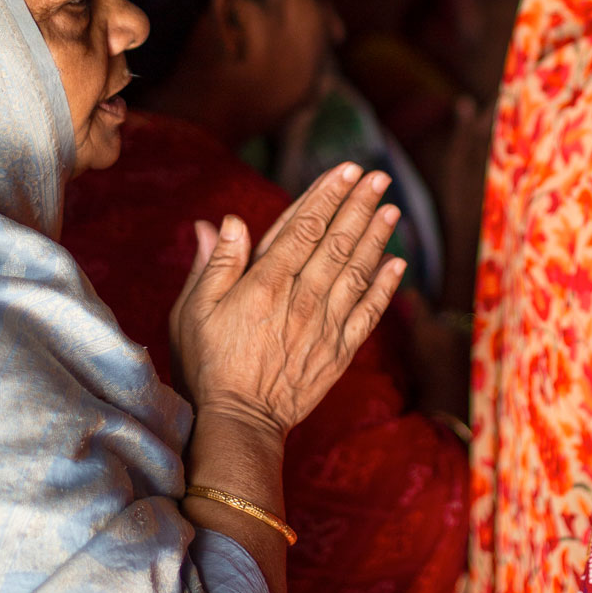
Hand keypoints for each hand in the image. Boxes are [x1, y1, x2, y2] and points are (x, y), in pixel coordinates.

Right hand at [169, 164, 405, 439]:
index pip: (303, 227)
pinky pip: (368, 313)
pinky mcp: (339, 351)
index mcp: (265, 282)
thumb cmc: (208, 363)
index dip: (327, 195)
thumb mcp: (195, 310)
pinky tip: (396, 262)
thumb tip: (227, 221)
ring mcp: (324, 325)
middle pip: (336, 241)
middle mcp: (301, 298)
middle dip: (359, 205)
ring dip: (376, 236)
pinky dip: (385, 286)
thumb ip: (216, 263)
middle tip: (379, 177)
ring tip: (391, 208)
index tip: (346, 170)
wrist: (239, 422)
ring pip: (357, 271)